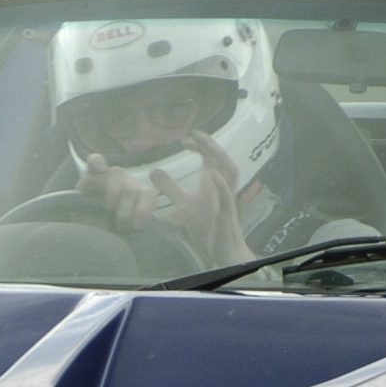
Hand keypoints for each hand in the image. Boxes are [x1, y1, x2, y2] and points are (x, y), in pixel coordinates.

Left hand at [76, 151, 167, 232]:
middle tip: (110, 210)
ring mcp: (132, 185)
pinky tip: (137, 225)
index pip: (95, 162)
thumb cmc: (97, 227)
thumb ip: (82, 213)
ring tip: (123, 226)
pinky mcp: (147, 194)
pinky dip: (144, 210)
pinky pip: (150, 196)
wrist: (115, 238)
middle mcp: (114, 178)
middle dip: (113, 191)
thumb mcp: (85, 220)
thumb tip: (80, 214)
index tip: (99, 169)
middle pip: (116, 173)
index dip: (97, 162)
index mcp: (94, 180)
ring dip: (126, 209)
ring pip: (131, 188)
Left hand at [149, 134, 248, 264]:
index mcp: (214, 184)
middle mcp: (223, 188)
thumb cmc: (207, 228)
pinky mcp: (227, 216)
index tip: (185, 139)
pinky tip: (213, 176)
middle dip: (210, 144)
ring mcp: (227, 201)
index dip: (201, 145)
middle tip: (193, 134)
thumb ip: (170, 188)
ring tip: (207, 146)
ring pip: (231, 173)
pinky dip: (222, 186)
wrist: (224, 252)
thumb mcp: (183, 205)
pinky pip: (227, 198)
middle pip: (223, 159)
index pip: (211, 157)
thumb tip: (154, 171)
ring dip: (221, 158)